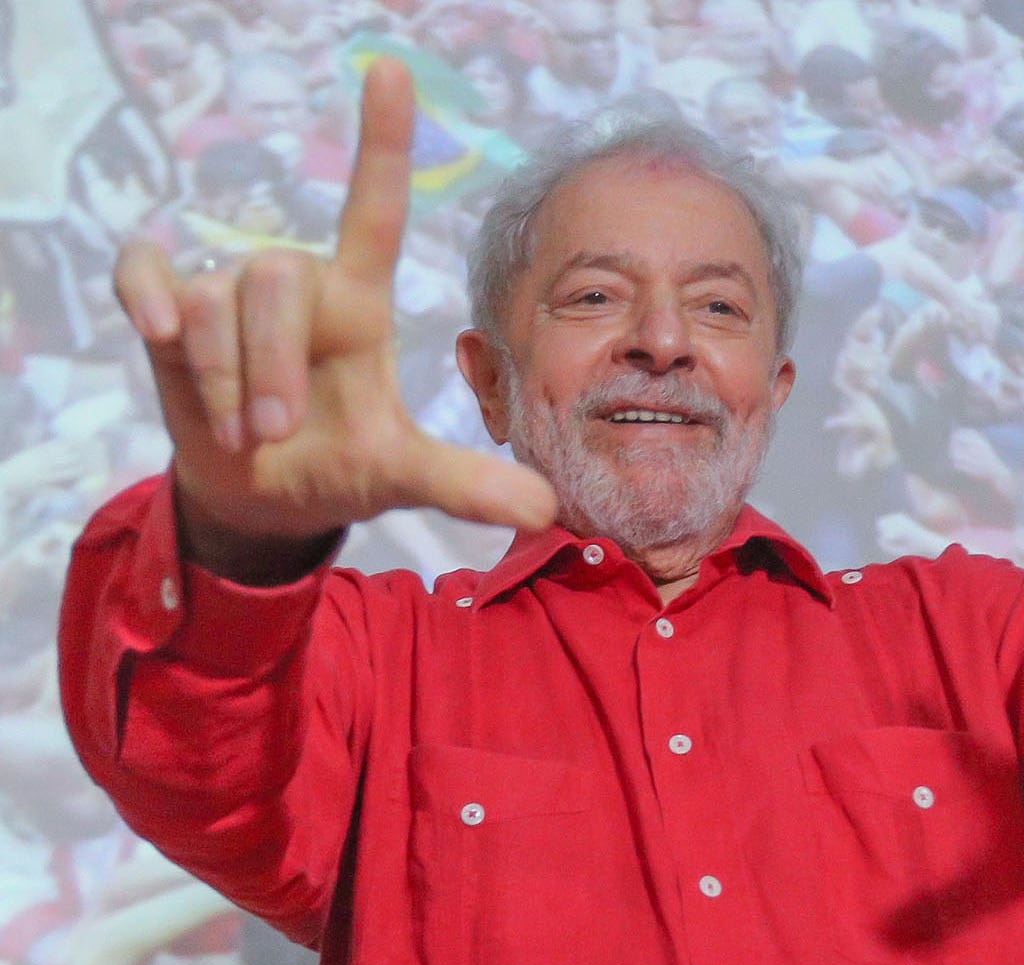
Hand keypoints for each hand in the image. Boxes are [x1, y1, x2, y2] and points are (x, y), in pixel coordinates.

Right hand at [112, 59, 554, 565]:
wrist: (264, 497)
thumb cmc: (338, 465)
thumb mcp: (402, 475)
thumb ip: (466, 484)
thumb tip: (545, 507)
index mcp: (359, 303)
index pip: (373, 205)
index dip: (382, 137)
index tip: (390, 69)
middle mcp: (297, 282)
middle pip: (279, 277)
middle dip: (274, 370)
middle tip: (277, 434)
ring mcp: (227, 288)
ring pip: (217, 302)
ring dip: (226, 379)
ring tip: (245, 432)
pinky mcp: (168, 302)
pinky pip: (147, 274)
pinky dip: (150, 300)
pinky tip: (161, 331)